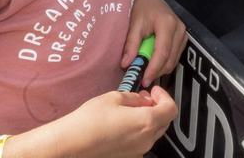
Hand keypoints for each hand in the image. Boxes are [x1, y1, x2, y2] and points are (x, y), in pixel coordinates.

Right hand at [56, 86, 176, 156]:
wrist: (72, 145)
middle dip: (157, 107)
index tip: (155, 91)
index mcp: (146, 122)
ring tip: (131, 110)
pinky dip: (138, 132)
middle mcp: (146, 140)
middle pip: (164, 121)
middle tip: (144, 97)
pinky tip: (123, 125)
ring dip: (148, 120)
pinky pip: (140, 142)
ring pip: (153, 133)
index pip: (171, 108)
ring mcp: (137, 152)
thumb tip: (142, 99)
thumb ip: (134, 97)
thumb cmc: (89, 123)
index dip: (165, 96)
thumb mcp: (114, 98)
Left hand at [122, 0, 186, 85]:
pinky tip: (151, 63)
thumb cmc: (140, 7)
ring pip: (173, 60)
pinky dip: (163, 63)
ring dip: (159, 69)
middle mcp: (179, 29)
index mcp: (167, 24)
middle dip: (156, 72)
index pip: (162, 53)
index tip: (143, 80)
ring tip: (144, 70)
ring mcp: (183, 34)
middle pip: (170, 60)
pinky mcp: (182, 37)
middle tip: (141, 78)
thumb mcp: (133, 23)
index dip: (153, 69)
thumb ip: (131, 44)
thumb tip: (126, 64)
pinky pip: (174, 56)